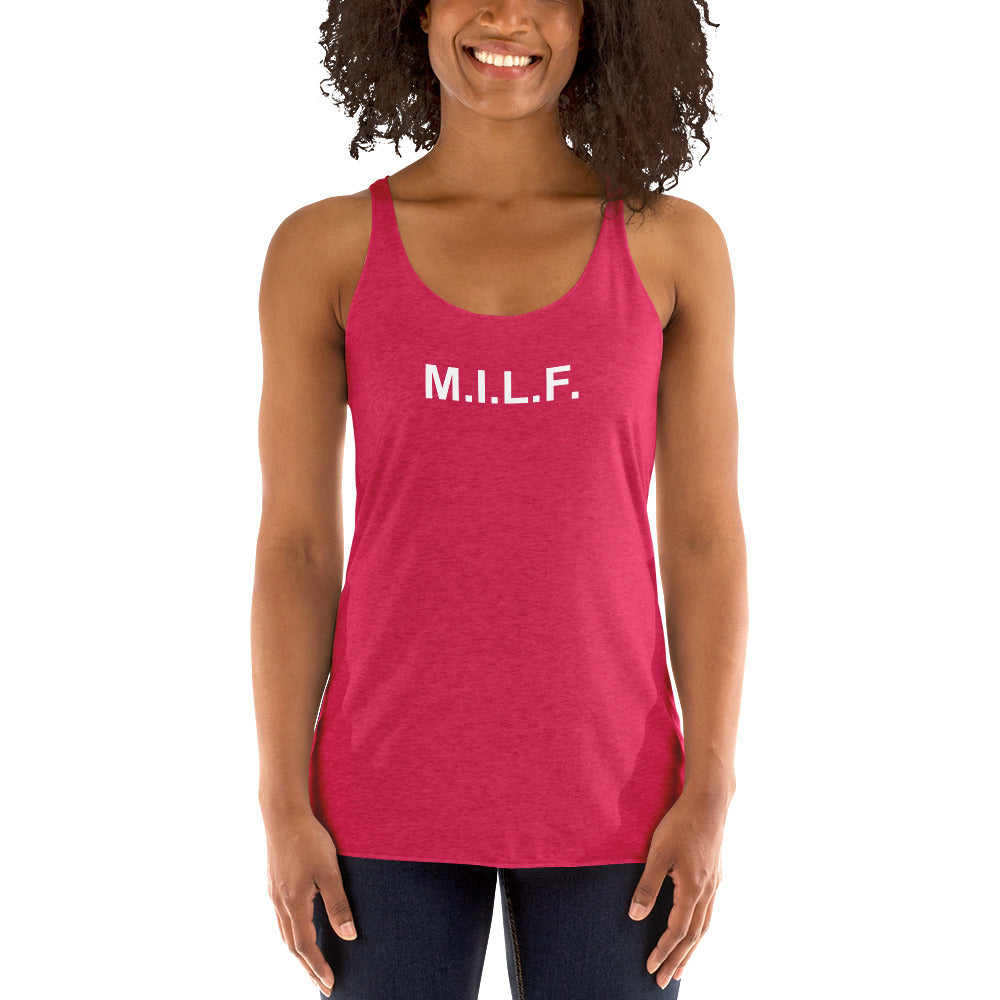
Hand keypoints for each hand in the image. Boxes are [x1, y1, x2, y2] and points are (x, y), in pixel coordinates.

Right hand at [263, 809, 357, 996]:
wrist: (283, 814)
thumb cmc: (309, 840)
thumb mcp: (329, 872)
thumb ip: (338, 905)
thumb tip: (349, 936)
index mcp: (294, 903)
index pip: (306, 946)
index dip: (318, 967)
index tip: (330, 984)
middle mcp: (279, 903)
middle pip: (292, 946)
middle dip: (308, 967)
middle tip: (322, 984)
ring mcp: (274, 893)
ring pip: (284, 933)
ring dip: (298, 953)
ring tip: (311, 964)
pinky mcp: (274, 883)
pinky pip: (281, 919)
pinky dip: (291, 934)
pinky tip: (300, 931)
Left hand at [627, 788, 729, 987]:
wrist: (709, 801)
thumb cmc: (680, 824)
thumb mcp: (658, 854)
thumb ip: (647, 887)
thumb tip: (634, 917)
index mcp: (693, 889)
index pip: (677, 931)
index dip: (663, 950)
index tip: (649, 967)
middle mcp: (708, 891)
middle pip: (694, 936)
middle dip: (677, 959)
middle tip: (664, 981)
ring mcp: (714, 884)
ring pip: (704, 926)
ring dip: (691, 949)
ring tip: (680, 966)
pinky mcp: (715, 875)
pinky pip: (708, 912)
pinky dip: (699, 929)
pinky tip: (693, 931)